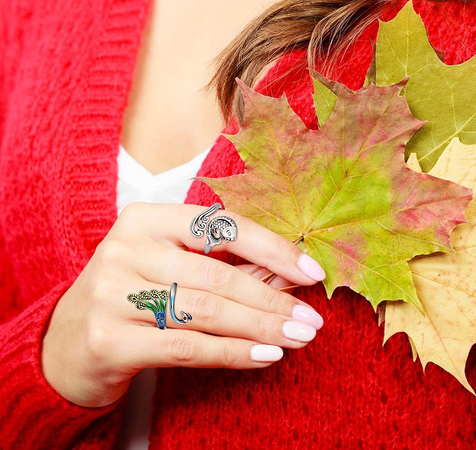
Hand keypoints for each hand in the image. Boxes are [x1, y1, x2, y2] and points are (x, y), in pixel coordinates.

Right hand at [41, 202, 325, 407]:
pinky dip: (233, 352)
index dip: (272, 248)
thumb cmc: (132, 295)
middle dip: (273, 299)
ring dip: (261, 327)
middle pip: (217, 274)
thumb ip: (222, 266)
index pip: (221, 226)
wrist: (66, 342)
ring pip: (207, 311)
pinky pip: (187, 346)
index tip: (311, 272)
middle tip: (311, 318)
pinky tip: (265, 356)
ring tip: (298, 337)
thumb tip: (287, 274)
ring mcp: (113, 293)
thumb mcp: (169, 267)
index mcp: (144, 218)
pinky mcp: (109, 339)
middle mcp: (126, 248)